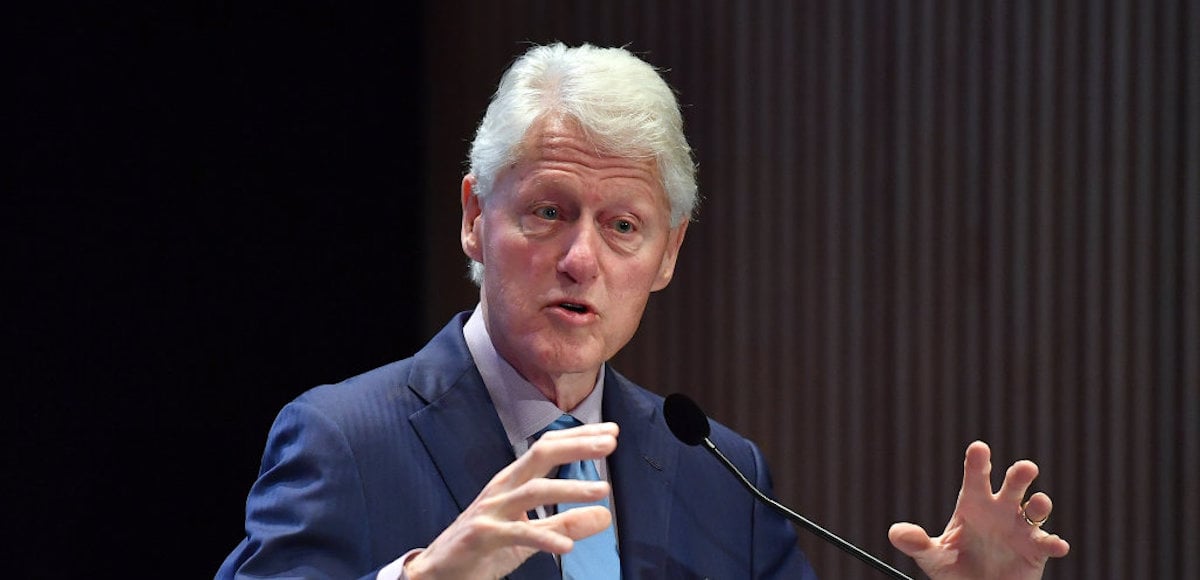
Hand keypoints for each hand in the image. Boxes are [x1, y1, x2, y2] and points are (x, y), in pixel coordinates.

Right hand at [404, 422, 618, 579]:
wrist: (439, 571)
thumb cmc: (485, 546)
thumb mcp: (531, 534)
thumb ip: (565, 522)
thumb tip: (605, 514)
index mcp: (513, 481)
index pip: (548, 447)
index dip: (578, 437)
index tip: (611, 432)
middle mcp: (502, 488)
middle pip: (540, 454)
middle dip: (576, 446)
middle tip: (609, 444)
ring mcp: (491, 510)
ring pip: (533, 490)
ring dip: (569, 489)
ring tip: (602, 491)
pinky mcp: (482, 536)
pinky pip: (517, 534)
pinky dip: (543, 538)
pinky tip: (567, 546)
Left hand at [888, 441, 1069, 579]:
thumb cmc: (954, 568)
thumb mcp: (932, 557)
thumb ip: (917, 544)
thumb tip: (896, 534)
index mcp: (974, 504)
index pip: (976, 476)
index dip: (978, 461)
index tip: (979, 448)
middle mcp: (1000, 510)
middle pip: (1013, 485)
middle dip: (1020, 475)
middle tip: (1025, 468)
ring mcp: (1020, 528)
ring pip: (1036, 509)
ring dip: (1041, 504)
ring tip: (1038, 504)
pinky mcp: (1036, 550)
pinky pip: (1048, 543)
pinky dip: (1054, 543)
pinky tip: (1056, 545)